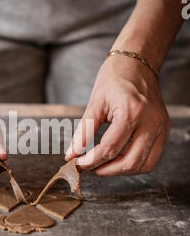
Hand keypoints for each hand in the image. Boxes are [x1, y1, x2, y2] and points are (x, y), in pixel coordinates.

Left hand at [66, 55, 170, 175]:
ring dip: (121, 171)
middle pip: (129, 162)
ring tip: (103, 164)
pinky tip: (119, 158)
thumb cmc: (115, 79)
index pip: (110, 148)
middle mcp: (151, 121)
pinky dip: (134, 164)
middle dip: (106, 170)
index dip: (91, 161)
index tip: (78, 163)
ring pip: (143, 165)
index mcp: (132, 111)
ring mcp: (161, 127)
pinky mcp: (164, 130)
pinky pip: (152, 158)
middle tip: (90, 167)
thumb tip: (71, 154)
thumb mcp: (94, 103)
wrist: (137, 64)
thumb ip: (83, 132)